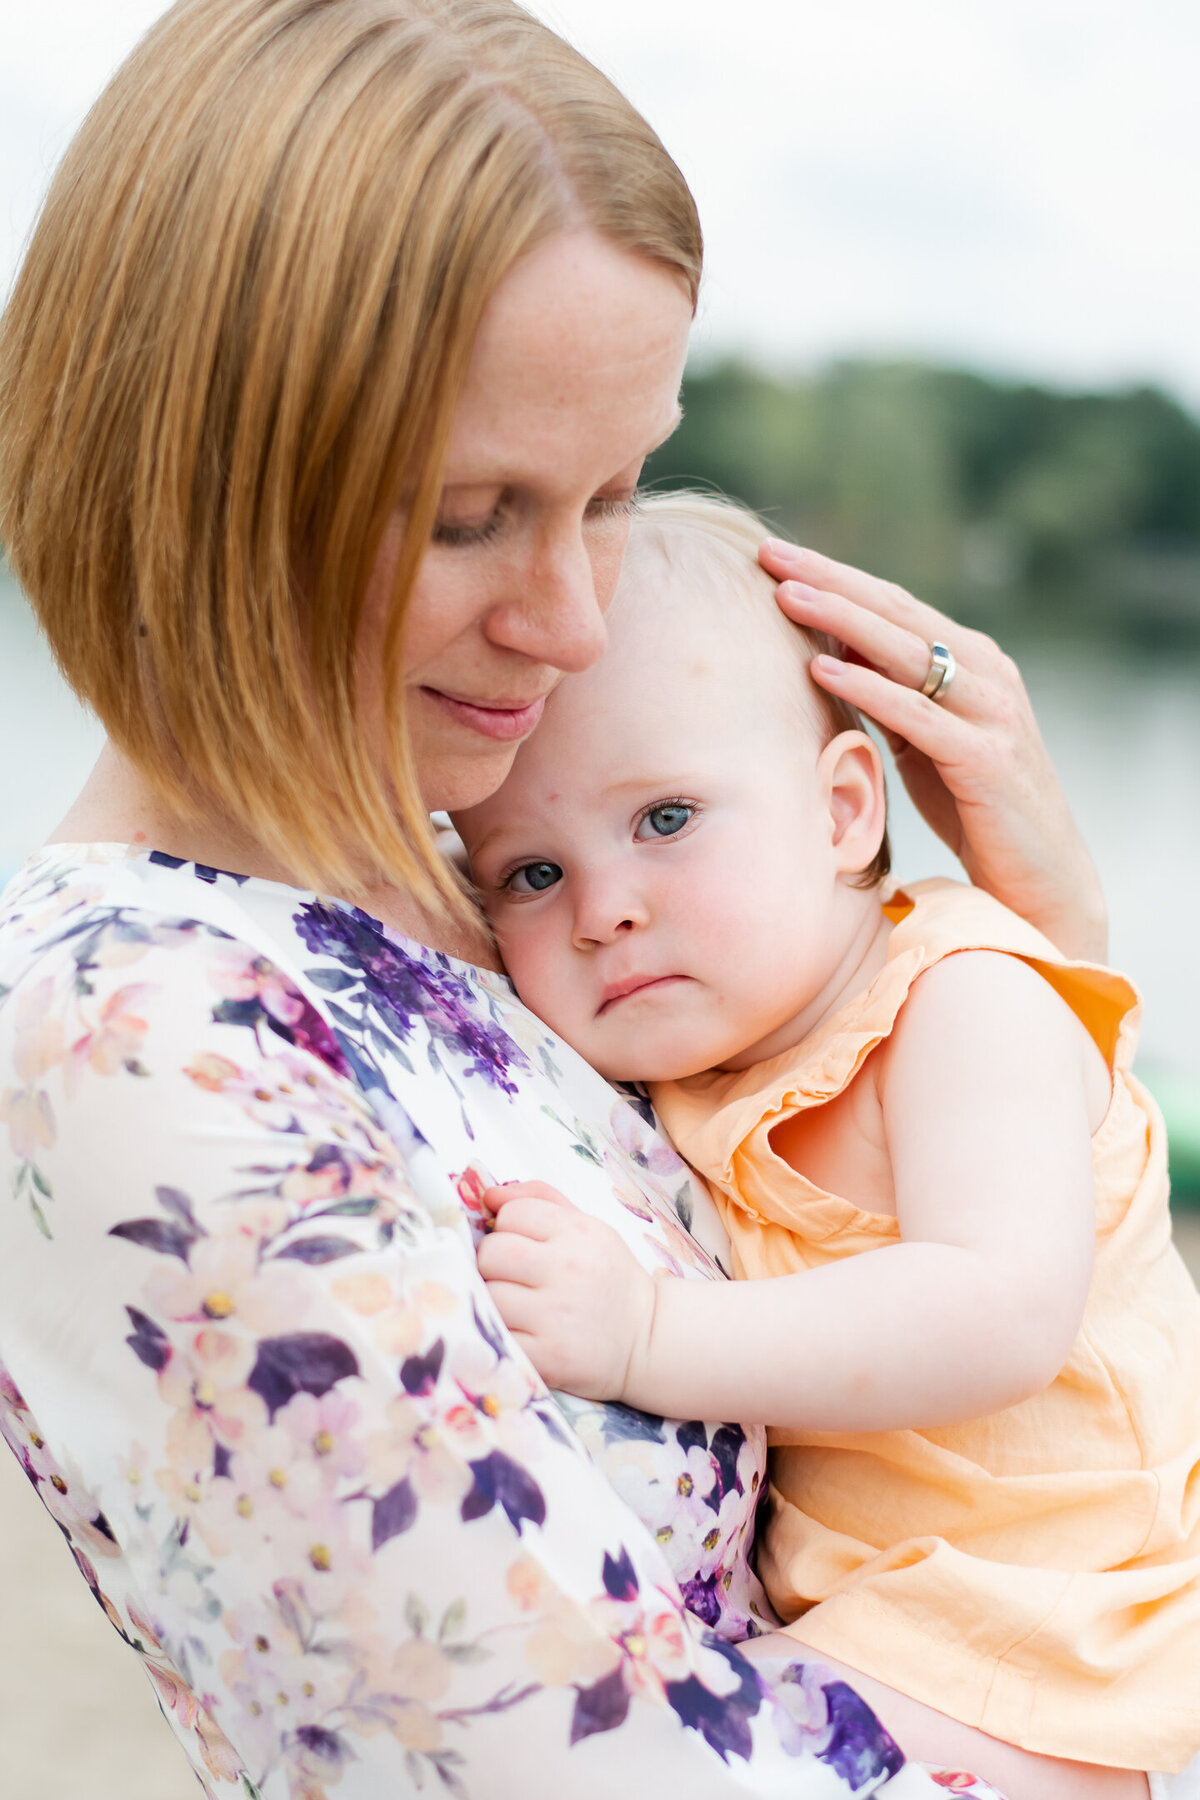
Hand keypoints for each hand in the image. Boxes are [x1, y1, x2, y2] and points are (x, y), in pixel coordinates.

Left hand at [476, 1183, 656, 1400]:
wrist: (648, 1338)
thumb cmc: (609, 1277)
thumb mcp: (588, 1227)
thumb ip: (540, 1200)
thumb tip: (490, 1194)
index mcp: (578, 1231)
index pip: (512, 1214)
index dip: (509, 1229)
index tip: (525, 1246)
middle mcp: (568, 1269)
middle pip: (492, 1252)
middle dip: (494, 1263)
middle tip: (513, 1277)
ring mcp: (556, 1315)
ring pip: (488, 1296)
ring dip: (494, 1301)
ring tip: (517, 1306)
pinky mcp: (547, 1356)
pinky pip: (497, 1336)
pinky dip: (501, 1334)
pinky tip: (521, 1332)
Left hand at [760, 538, 1107, 961]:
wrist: (1039, 880)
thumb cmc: (973, 808)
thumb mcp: (922, 741)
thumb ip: (890, 696)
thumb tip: (825, 655)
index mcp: (972, 661)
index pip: (894, 604)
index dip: (836, 576)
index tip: (778, 553)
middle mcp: (986, 673)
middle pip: (896, 612)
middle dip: (830, 579)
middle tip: (771, 552)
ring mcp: (991, 712)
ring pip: (905, 651)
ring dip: (841, 618)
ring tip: (785, 596)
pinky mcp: (986, 758)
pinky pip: (916, 714)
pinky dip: (868, 687)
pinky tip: (822, 667)